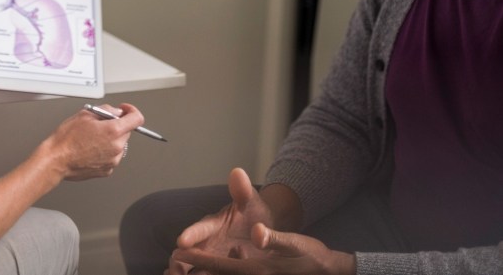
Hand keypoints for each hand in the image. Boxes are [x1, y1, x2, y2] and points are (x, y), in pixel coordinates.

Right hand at [46, 103, 143, 180]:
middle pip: (127, 131)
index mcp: (113, 131)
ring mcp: (113, 160)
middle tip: (99, 124)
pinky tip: (91, 149)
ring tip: (92, 139)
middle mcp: (117, 147)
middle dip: (116, 125)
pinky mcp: (107, 170)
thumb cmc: (66, 139)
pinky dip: (105, 152)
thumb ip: (106, 110)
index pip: (137, 118)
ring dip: (111, 139)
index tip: (125, 110)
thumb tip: (116, 111)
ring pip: (120, 145)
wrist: (56, 160)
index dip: (131, 111)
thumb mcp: (85, 114)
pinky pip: (112, 156)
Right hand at [167, 168, 272, 273]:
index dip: (191, 234)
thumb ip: (243, 190)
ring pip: (191, 268)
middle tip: (174, 271)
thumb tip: (237, 172)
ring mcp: (211, 258)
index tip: (182, 241)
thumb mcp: (251, 201)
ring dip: (183, 273)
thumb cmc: (255, 213)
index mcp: (214, 224)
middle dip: (179, 261)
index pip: (200, 228)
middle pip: (187, 253)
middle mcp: (207, 242)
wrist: (265, 229)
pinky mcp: (216, 270)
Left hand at [169, 223, 355, 274]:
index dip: (197, 260)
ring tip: (183, 270)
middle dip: (195, 273)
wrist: (330, 272)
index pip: (218, 266)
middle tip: (172, 267)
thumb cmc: (312, 256)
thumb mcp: (296, 243)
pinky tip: (212, 270)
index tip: (177, 253)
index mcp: (255, 269)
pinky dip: (220, 274)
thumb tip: (257, 231)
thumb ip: (274, 238)